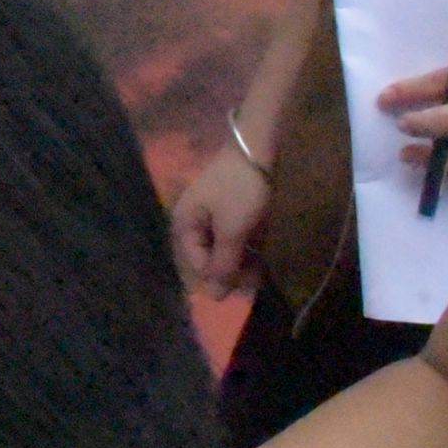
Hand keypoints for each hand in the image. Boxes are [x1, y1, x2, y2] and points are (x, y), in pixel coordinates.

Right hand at [171, 139, 273, 294]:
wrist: (259, 147)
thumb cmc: (240, 190)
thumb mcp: (231, 230)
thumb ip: (223, 264)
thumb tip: (213, 299)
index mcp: (185, 224)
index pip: (197, 265)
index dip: (218, 278)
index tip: (244, 286)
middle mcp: (195, 222)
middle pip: (210, 258)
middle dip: (232, 271)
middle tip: (256, 280)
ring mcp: (214, 215)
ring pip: (226, 249)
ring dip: (244, 261)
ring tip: (263, 270)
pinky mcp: (232, 210)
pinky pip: (237, 236)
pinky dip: (249, 246)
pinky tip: (263, 252)